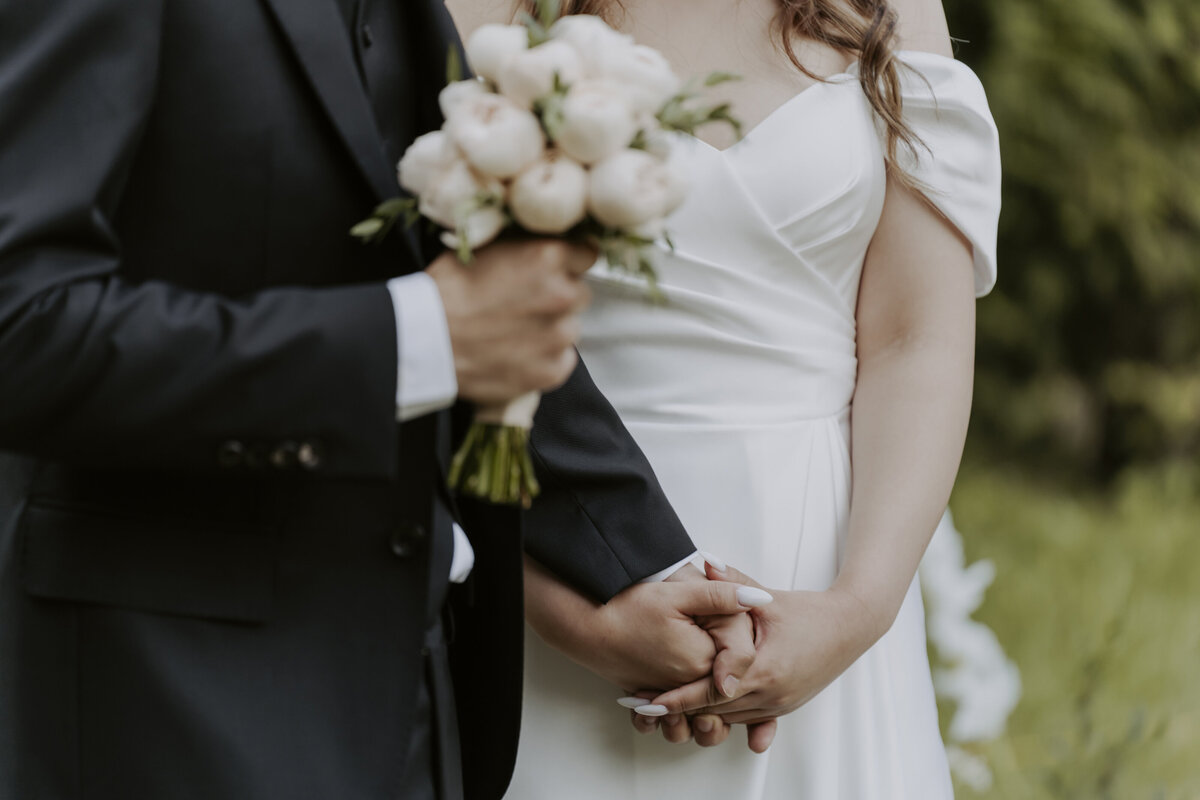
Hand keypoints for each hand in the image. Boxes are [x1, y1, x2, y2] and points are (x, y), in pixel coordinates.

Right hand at [428, 239, 594, 403]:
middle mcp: (563, 295)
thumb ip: (522, 245)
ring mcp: (560, 336)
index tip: (553, 269)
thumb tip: (542, 240)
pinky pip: (563, 360)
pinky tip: (517, 354)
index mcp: (548, 256)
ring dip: (551, 328)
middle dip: (558, 296)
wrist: (424, 342)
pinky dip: (546, 358)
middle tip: (524, 303)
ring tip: (514, 332)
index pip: (586, 254)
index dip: (568, 261)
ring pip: (570, 328)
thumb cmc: (445, 290)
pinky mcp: (552, 371)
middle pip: (579, 293)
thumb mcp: (483, 247)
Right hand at [522, 556, 763, 694]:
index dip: (744, 639)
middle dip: (733, 670)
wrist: (580, 624)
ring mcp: (667, 693)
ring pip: (701, 706)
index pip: (742, 658)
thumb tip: (761, 600)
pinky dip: (680, 703)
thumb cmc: (624, 606)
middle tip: (729, 646)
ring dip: (709, 697)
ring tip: (709, 667)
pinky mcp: (650, 694)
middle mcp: (686, 685)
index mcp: (701, 661)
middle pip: (725, 688)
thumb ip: (723, 596)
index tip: (738, 619)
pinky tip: (679, 684)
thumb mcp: (678, 593)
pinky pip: (675, 707)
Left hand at [647, 563, 881, 737]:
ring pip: (729, 719)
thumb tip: (706, 561)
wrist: (851, 627)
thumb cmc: (810, 612)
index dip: (677, 698)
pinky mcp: (785, 707)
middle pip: (715, 711)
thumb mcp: (767, 597)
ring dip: (699, 717)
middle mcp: (772, 694)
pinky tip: (703, 717)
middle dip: (679, 710)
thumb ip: (732, 583)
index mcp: (763, 669)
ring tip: (663, 713)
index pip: (709, 692)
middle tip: (642, 707)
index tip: (648, 701)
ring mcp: (779, 704)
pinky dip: (724, 717)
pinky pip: (748, 720)